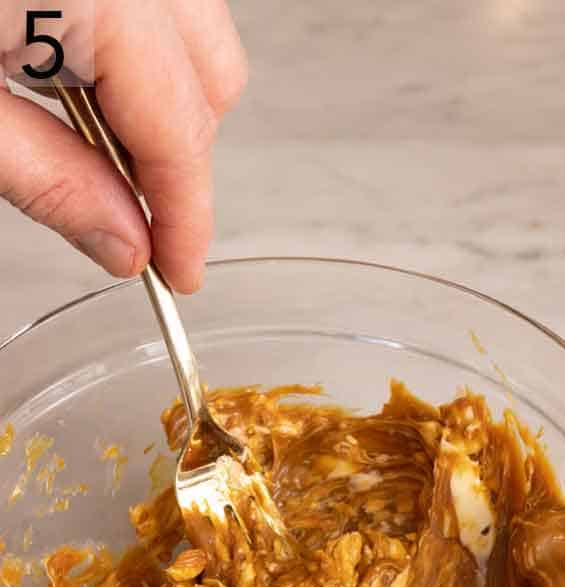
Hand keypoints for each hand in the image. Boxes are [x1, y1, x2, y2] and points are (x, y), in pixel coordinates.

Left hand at [0, 0, 247, 292]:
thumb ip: (42, 174)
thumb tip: (123, 243)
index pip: (181, 130)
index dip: (185, 216)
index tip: (180, 271)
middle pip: (212, 77)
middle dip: (175, 151)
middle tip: (113, 200)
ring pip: (193, 38)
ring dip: (152, 95)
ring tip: (66, 117)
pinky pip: (156, 7)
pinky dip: (128, 48)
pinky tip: (61, 63)